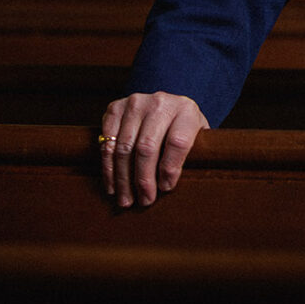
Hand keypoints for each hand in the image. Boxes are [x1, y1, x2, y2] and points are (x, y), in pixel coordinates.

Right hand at [100, 92, 208, 207]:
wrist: (164, 106)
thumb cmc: (182, 129)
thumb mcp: (196, 138)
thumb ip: (195, 155)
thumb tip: (183, 183)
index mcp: (186, 109)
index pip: (178, 141)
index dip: (170, 168)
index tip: (165, 188)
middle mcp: (160, 102)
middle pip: (147, 147)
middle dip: (144, 180)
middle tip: (145, 200)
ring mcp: (136, 103)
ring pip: (125, 148)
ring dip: (123, 179)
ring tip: (126, 200)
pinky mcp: (116, 108)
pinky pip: (107, 143)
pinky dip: (108, 168)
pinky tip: (113, 185)